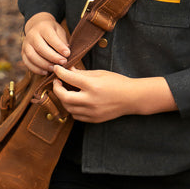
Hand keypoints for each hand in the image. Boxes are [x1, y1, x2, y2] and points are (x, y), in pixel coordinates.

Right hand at [21, 14, 69, 74]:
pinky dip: (36, 69)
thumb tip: (66, 53)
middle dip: (53, 57)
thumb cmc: (51, 31)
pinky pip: (27, 63)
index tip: (68, 54)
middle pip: (40, 47)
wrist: (36, 27)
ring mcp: (25, 44)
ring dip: (44, 65)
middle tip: (63, 63)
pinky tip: (46, 72)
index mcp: (43, 27)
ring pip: (32, 56)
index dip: (59, 46)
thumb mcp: (59, 31)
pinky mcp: (23, 52)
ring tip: (54, 69)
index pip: (50, 37)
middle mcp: (32, 35)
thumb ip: (62, 41)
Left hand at [52, 67, 174, 122]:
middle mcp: (91, 100)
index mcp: (93, 86)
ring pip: (68, 108)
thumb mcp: (100, 73)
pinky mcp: (94, 119)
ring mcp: (92, 112)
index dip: (59, 72)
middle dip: (57, 89)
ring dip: (64, 99)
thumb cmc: (118, 83)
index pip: (69, 78)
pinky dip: (72, 108)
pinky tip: (75, 101)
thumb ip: (82, 73)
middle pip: (64, 97)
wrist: (132, 98)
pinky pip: (76, 115)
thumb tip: (67, 70)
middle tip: (57, 82)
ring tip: (66, 91)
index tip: (56, 69)